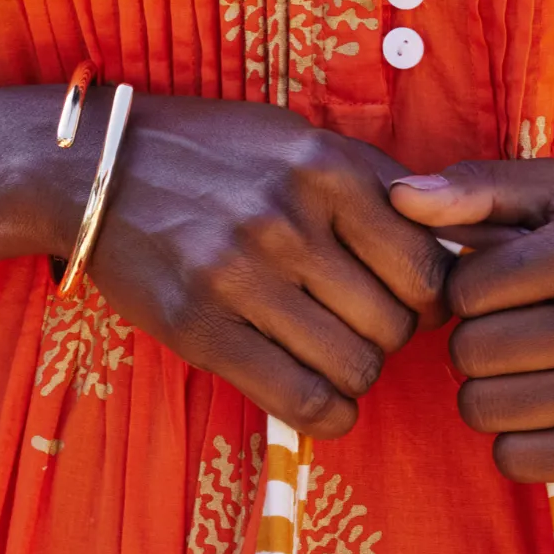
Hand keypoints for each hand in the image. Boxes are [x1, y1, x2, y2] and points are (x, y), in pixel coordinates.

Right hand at [75, 95, 447, 438]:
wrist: (95, 165)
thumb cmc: (211, 153)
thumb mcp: (300, 137)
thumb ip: (376, 181)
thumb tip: (457, 239)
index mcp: (327, 168)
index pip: (427, 269)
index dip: (429, 301)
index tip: (406, 303)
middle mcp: (289, 220)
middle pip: (395, 325)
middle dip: (389, 339)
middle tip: (360, 329)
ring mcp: (240, 275)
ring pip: (353, 366)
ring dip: (354, 376)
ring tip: (332, 358)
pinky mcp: (198, 326)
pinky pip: (298, 398)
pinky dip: (326, 415)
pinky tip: (323, 404)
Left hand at [388, 159, 553, 485]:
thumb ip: (479, 188)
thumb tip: (397, 197)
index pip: (466, 285)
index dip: (471, 296)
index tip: (513, 298)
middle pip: (470, 351)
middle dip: (479, 351)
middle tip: (525, 345)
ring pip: (483, 408)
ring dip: (493, 399)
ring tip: (541, 381)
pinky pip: (514, 459)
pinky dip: (520, 445)